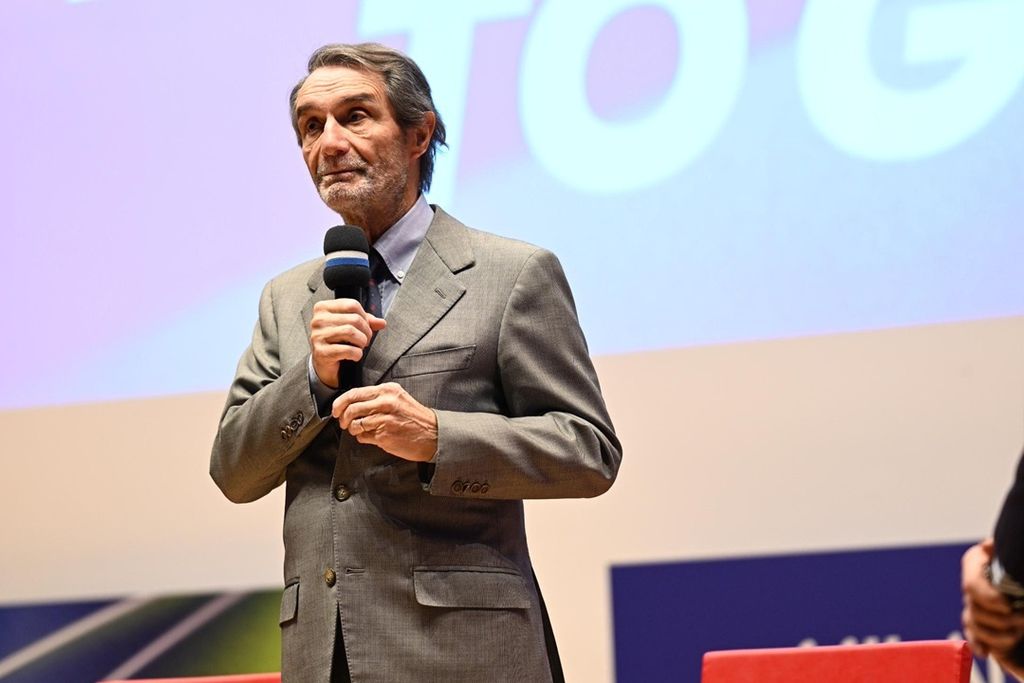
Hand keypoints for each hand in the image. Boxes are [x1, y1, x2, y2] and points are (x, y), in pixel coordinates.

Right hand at [310, 299, 385, 388]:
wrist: (323, 362)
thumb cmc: (336, 341)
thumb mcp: (350, 326)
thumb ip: (366, 321)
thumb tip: (381, 322)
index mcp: (323, 308)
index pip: (352, 304)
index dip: (365, 317)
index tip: (365, 327)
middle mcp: (318, 320)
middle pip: (354, 319)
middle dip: (366, 331)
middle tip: (366, 340)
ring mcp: (318, 336)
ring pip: (351, 332)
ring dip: (362, 342)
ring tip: (360, 346)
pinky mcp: (322, 352)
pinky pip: (347, 350)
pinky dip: (357, 354)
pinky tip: (355, 355)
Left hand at [332, 382, 437, 461]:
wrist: (433, 435)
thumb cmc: (414, 418)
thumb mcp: (398, 399)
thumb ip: (376, 398)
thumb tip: (351, 404)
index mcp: (388, 390)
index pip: (355, 393)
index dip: (340, 403)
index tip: (336, 410)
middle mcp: (386, 402)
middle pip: (351, 408)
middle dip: (342, 418)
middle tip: (343, 423)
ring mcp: (385, 419)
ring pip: (355, 424)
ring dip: (353, 429)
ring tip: (359, 431)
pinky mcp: (384, 435)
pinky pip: (363, 437)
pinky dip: (363, 438)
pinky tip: (372, 437)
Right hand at [962, 539, 1023, 657]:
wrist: (1023, 585)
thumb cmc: (1018, 567)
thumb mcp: (1012, 557)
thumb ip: (1001, 551)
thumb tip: (988, 544)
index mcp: (975, 562)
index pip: (971, 585)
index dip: (988, 597)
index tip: (1007, 605)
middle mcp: (970, 583)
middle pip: (973, 608)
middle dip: (999, 618)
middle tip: (1023, 619)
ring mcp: (972, 604)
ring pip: (973, 624)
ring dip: (996, 634)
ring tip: (1018, 634)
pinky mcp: (978, 622)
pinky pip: (972, 636)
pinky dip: (978, 645)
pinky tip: (986, 652)